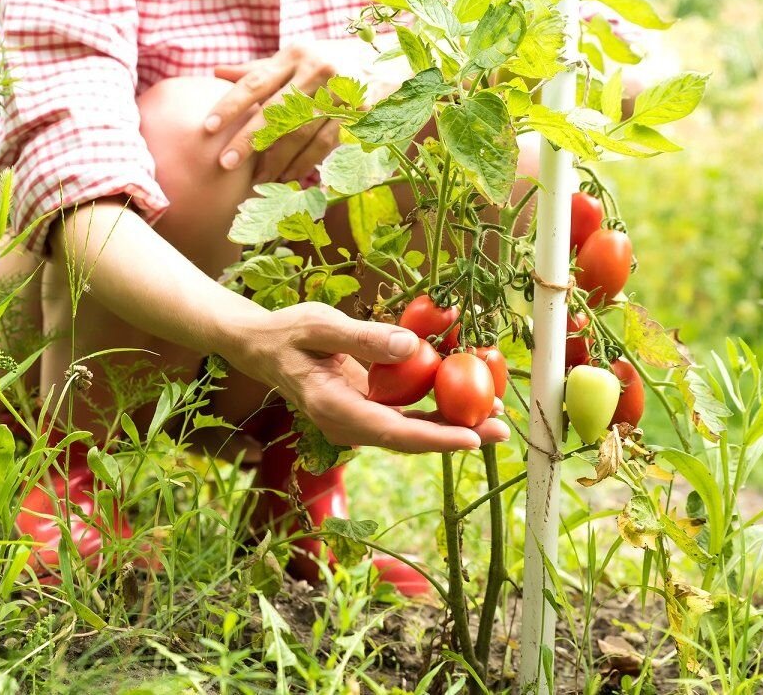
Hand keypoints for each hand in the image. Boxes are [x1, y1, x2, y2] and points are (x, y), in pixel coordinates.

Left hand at [204, 45, 342, 184]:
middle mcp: (316, 71)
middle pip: (275, 111)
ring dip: (276, 160)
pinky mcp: (356, 114)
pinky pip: (324, 144)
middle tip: (226, 164)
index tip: (208, 128)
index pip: (255, 82)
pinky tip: (287, 176)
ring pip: (300, 133)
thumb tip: (216, 72)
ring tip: (257, 179)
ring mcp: (338, 93)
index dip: (230, 105)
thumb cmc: (328, 61)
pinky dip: (303, 163)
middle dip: (249, 140)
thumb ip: (258, 69)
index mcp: (295, 55)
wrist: (385, 61)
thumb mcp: (294, 58)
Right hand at [224, 303, 510, 453]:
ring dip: (451, 428)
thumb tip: (410, 347)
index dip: (433, 438)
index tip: (470, 438)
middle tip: (501, 430)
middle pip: (407, 439)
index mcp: (332, 407)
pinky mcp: (363, 413)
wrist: (261, 348)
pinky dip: (434, 413)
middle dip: (455, 436)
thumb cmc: (287, 331)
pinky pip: (403, 419)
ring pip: (408, 432)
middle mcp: (346, 424)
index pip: (390, 431)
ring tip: (494, 420)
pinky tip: (464, 403)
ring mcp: (354, 422)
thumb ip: (363, 337)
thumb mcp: (319, 324)